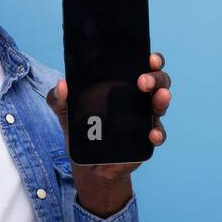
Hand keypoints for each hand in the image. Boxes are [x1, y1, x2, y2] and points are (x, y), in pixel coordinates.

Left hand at [46, 53, 171, 214]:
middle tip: (143, 81)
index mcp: (123, 85)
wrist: (86, 163)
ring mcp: (145, 119)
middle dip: (156, 78)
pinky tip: (152, 134)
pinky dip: (158, 133)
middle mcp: (138, 99)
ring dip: (162, 100)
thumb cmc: (80, 130)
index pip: (143, 66)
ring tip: (159, 98)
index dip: (152, 60)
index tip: (149, 58)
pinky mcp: (145, 140)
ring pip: (160, 105)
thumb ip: (58, 98)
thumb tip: (61, 85)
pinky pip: (158, 134)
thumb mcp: (65, 112)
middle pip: (158, 82)